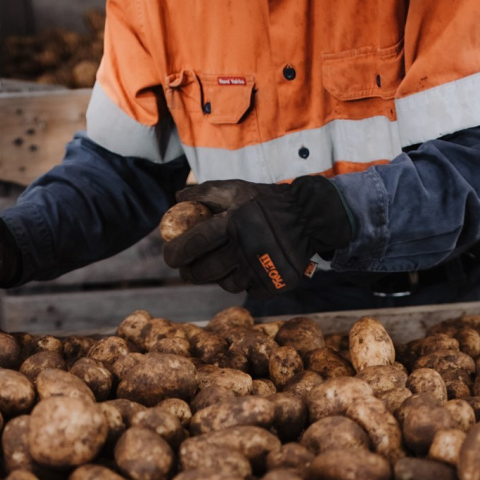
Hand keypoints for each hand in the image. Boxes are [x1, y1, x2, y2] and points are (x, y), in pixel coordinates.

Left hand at [161, 178, 352, 297]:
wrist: (309, 217)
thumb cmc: (266, 202)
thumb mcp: (237, 189)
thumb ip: (205, 193)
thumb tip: (176, 199)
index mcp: (231, 224)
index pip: (193, 245)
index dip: (176, 254)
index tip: (170, 257)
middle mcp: (243, 249)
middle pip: (204, 273)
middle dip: (190, 273)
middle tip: (187, 269)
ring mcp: (259, 270)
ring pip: (226, 285)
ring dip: (219, 277)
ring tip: (221, 265)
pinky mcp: (273, 284)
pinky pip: (249, 291)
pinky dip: (245, 283)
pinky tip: (247, 269)